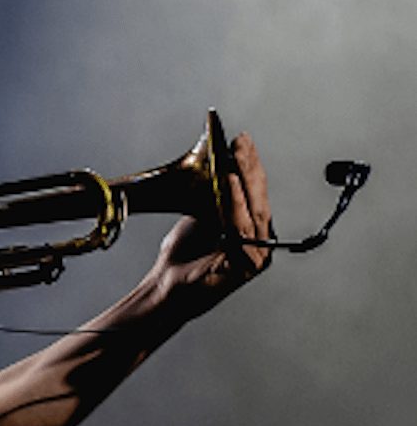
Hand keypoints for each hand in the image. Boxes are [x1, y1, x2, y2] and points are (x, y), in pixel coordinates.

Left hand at [148, 133, 271, 319]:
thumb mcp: (200, 216)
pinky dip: (235, 205)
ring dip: (243, 181)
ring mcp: (256, 255)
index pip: (255, 191)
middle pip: (258, 198)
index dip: (250, 165)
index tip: (242, 140)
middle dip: (250, 167)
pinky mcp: (248, 265)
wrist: (167, 285)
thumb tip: (220, 163)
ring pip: (252, 211)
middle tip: (242, 142)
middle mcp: (258, 241)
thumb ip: (214, 195)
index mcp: (251, 228)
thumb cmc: (183, 257)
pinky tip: (228, 185)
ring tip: (234, 158)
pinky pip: (241, 230)